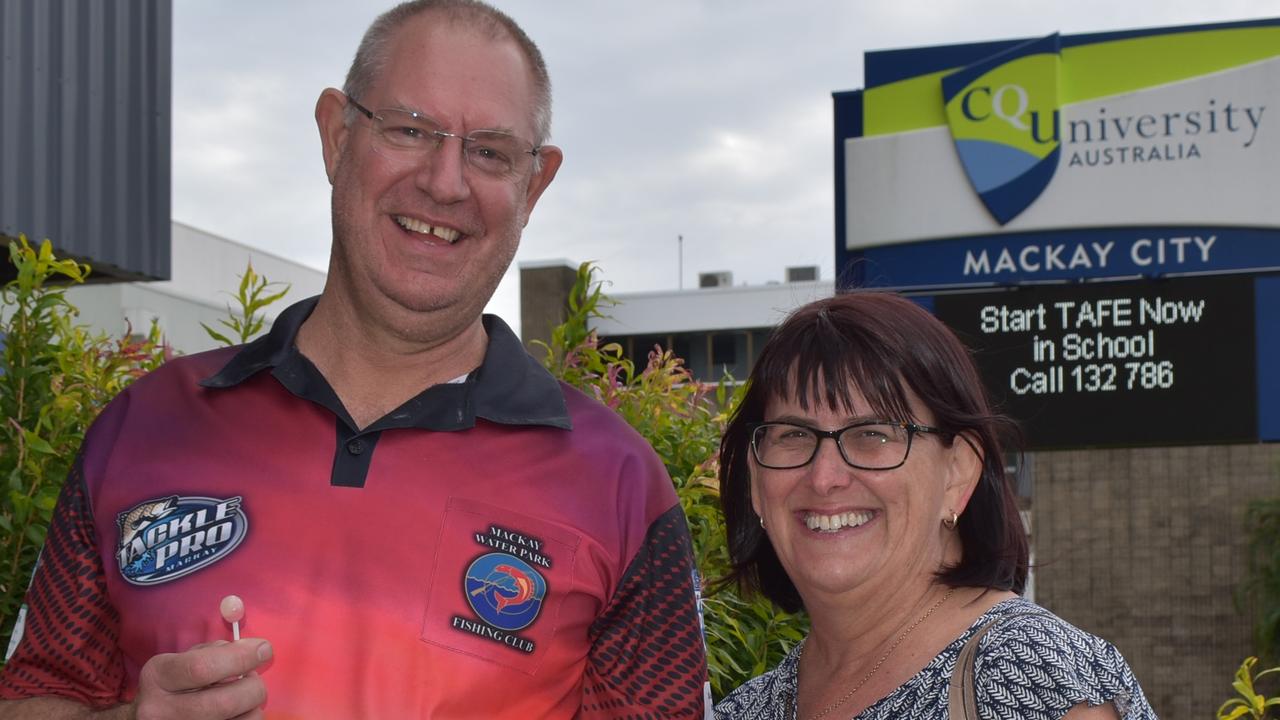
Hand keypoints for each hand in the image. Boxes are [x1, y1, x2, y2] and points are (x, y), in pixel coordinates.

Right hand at [132, 639, 270, 719]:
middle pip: (224, 703)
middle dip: (253, 687)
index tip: (263, 649)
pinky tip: (239, 713)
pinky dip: (248, 719)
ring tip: (246, 698)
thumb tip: (252, 651)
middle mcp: (160, 710)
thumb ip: (215, 651)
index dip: (240, 657)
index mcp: (158, 676)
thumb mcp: (182, 659)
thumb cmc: (174, 683)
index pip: (203, 668)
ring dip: (253, 707)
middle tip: (254, 679)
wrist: (150, 715)